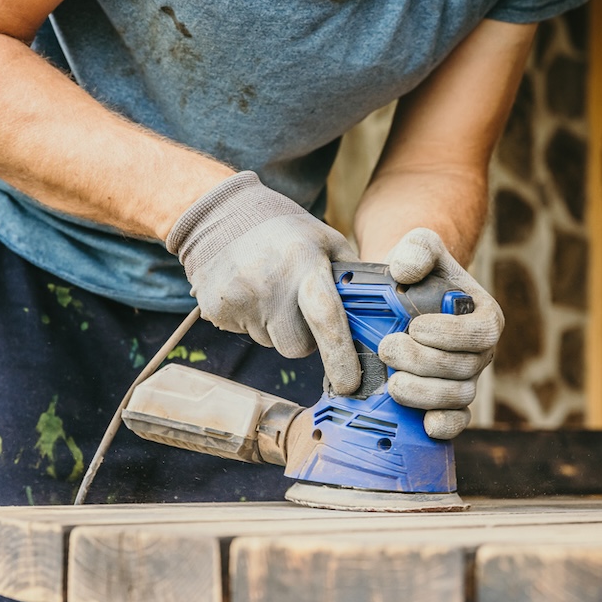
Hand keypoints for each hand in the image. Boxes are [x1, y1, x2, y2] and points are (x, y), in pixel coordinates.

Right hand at [166, 172, 360, 393]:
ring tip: (272, 293)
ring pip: (271, 343)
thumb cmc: (286, 233)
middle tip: (300, 308)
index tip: (349, 384)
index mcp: (303, 262)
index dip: (339, 357)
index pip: (325, 317)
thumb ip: (354, 278)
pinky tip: (251, 293)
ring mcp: (238, 298)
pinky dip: (253, 322)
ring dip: (278, 329)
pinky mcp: (217, 309)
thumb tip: (384, 316)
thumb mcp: (326, 240)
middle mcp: (269, 283)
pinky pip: (246, 335)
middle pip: (297, 346)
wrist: (222, 217)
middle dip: (306, 338)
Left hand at [377, 228, 503, 439]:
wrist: (401, 299)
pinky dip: (444, 426)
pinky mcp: (450, 402)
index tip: (415, 326)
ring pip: (458, 397)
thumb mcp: (419, 247)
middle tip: (388, 349)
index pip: (480, 332)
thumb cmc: (416, 273)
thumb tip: (405, 271)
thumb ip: (417, 248)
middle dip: (424, 363)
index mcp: (484, 316)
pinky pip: (457, 421)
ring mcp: (466, 379)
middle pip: (464, 368)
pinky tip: (424, 424)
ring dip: (424, 394)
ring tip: (392, 383)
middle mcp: (481, 352)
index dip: (449, 334)